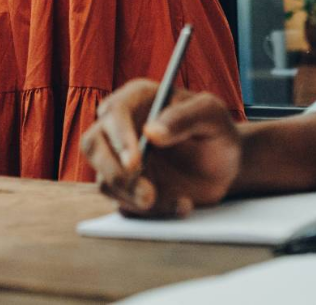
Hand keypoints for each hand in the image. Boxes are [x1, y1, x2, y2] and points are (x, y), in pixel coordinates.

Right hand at [79, 80, 242, 217]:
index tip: (135, 163)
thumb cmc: (216, 131)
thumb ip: (186, 117)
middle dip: (115, 173)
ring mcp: (119, 161)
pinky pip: (124, 207)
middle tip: (148, 193)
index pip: (113, 113)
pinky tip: (183, 205)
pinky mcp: (125, 190)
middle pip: (92, 145)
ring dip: (135, 199)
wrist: (223, 166)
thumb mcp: (213, 116)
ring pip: (105, 181)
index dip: (119, 138)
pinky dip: (151, 214)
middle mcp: (120, 128)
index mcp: (136, 100)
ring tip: (180, 202)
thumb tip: (152, 132)